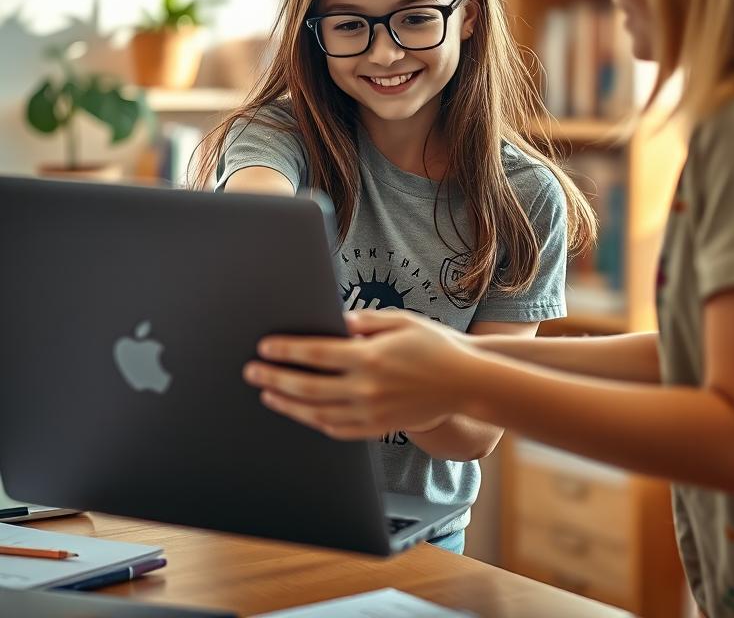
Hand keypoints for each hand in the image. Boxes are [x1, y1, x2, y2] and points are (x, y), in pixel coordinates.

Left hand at [242, 310, 479, 439]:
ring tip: (268, 395)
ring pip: (317, 413)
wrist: (465, 381)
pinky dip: (314, 422)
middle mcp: (367, 388)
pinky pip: (337, 429)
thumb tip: (333, 322)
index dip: (287, 350)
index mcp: (371, 357)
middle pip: (308, 386)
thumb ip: (365, 321)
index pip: (316, 353)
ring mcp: (372, 412)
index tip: (264, 347)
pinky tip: (301, 413)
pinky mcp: (378, 428)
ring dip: (288, 404)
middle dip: (275, 379)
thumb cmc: (434, 344)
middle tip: (252, 373)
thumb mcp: (401, 321)